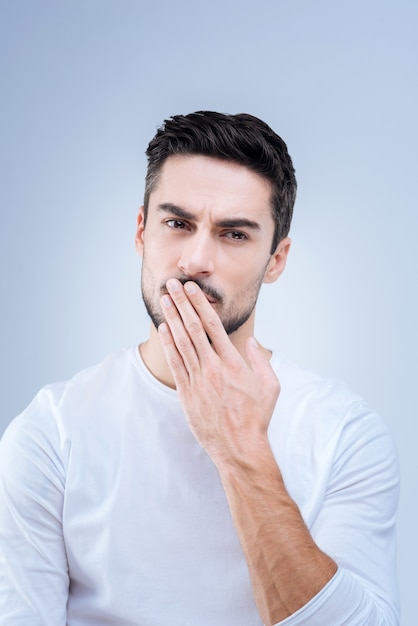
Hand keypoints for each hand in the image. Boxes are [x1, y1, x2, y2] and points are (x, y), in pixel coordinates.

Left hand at [158, 278, 279, 465]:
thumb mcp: (271, 386)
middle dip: (181, 303)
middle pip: (193, 328)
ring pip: (181, 342)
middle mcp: (213, 367)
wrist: (239, 447)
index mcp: (234, 363)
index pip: (213, 325)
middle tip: (172, 284)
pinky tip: (164, 329)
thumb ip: (261, 360)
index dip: (200, 303)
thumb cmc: (257, 416)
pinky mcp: (187, 394)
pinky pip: (175, 363)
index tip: (191, 288)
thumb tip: (252, 342)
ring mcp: (198, 380)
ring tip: (164, 300)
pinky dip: (168, 344)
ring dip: (172, 318)